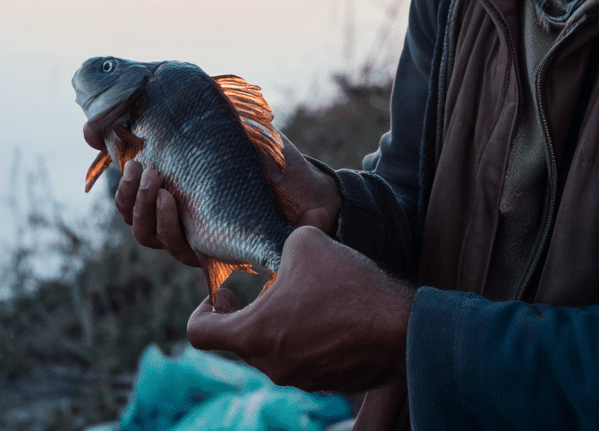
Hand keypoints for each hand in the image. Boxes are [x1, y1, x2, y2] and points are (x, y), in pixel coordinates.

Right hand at [96, 123, 341, 260]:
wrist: (313, 197)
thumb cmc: (278, 161)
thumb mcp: (240, 124)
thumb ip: (211, 106)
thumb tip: (170, 76)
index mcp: (179, 177)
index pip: (131, 174)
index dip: (108, 158)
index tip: (92, 136)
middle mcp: (180, 207)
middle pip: (130, 210)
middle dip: (124, 191)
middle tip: (137, 167)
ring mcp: (193, 230)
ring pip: (144, 231)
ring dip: (142, 206)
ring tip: (157, 180)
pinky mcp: (210, 249)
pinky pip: (173, 246)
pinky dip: (167, 224)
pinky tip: (174, 201)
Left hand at [187, 225, 412, 392]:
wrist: (399, 326)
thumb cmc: (347, 285)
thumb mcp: (306, 242)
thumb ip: (287, 235)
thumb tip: (302, 215)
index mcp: (254, 334)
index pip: (199, 334)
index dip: (204, 309)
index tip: (224, 293)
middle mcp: (270, 365)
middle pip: (241, 340)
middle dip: (252, 309)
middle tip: (274, 284)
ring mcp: (299, 378)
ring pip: (275, 349)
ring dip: (283, 323)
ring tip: (309, 294)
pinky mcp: (326, 382)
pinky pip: (304, 358)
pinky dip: (308, 337)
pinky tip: (332, 312)